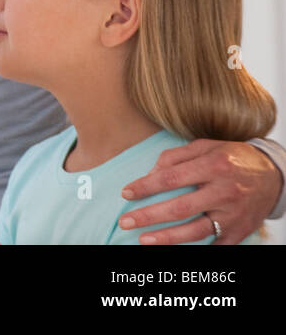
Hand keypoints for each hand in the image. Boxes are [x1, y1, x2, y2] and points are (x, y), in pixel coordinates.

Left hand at [117, 138, 281, 243]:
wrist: (274, 175)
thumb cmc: (233, 158)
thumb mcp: (206, 146)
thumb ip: (176, 156)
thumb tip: (151, 173)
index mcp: (214, 166)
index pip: (170, 179)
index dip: (145, 187)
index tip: (126, 193)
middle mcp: (225, 191)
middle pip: (179, 208)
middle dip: (148, 216)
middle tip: (125, 221)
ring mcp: (234, 214)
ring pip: (195, 231)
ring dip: (166, 238)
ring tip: (143, 240)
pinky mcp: (241, 230)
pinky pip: (215, 244)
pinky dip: (195, 248)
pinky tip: (174, 249)